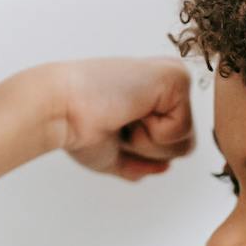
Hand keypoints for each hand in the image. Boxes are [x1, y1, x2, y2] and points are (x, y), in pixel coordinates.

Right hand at [23, 56, 197, 181]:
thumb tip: (165, 168)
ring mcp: (174, 78)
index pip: (173, 144)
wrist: (60, 109)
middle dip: (148, 149)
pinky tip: (130, 110)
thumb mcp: (112, 153)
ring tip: (123, 116)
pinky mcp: (176, 78)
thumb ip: (140, 162)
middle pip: (185, 145)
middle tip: (118, 123)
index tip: (113, 127)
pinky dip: (152, 132)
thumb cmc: (77, 126)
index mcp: (153, 96)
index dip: (142, 151)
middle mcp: (166, 85)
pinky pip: (181, 129)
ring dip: (148, 142)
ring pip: (186, 141)